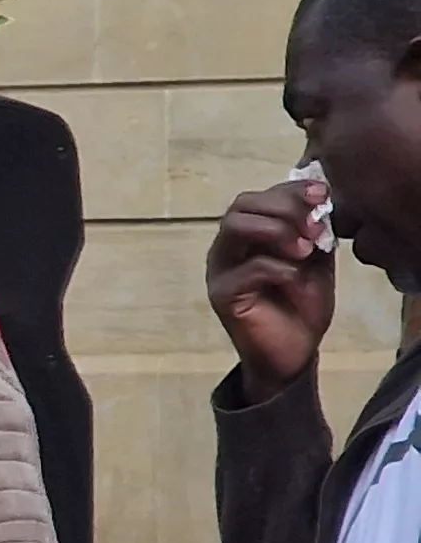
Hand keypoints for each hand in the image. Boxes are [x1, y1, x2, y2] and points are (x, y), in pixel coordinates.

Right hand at [208, 177, 335, 399]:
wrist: (294, 351)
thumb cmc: (302, 305)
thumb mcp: (316, 259)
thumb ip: (313, 230)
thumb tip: (321, 198)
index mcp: (250, 234)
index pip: (260, 197)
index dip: (290, 191)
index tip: (322, 194)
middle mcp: (229, 246)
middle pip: (242, 205)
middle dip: (283, 208)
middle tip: (314, 228)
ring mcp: (221, 269)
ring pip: (236, 227)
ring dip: (276, 231)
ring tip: (305, 249)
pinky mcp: (223, 294)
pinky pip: (248, 268)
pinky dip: (279, 267)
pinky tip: (296, 279)